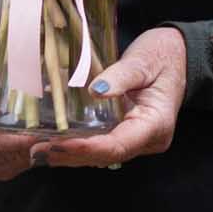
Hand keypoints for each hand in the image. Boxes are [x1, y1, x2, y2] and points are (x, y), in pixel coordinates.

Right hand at [0, 59, 51, 180]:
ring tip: (62, 135)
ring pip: (18, 163)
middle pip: (7, 157)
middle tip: (64, 135)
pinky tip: (51, 139)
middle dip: (35, 146)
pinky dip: (38, 152)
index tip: (41, 134)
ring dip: (40, 151)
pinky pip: (22, 165)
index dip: (16, 141)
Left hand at [28, 27, 186, 168]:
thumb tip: (96, 91)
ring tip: (38, 150)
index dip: (87, 148)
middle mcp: (148, 139)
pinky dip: (78, 146)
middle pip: (106, 155)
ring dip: (70, 154)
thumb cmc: (162, 56)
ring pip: (102, 154)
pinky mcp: (127, 133)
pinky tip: (54, 143)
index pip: (118, 145)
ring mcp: (138, 139)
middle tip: (37, 151)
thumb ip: (120, 77)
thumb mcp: (141, 62)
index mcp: (156, 124)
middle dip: (71, 155)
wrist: (176, 56)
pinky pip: (101, 145)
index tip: (59, 145)